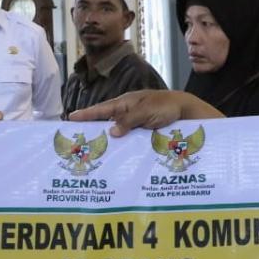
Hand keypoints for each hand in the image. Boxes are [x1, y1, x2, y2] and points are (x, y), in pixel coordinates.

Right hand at [68, 90, 221, 136]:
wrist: (186, 111)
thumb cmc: (166, 106)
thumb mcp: (146, 111)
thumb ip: (129, 121)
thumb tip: (111, 132)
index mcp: (126, 103)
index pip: (102, 109)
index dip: (87, 114)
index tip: (71, 118)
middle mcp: (127, 113)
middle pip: (106, 122)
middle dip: (93, 129)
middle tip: (78, 139)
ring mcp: (134, 123)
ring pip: (117, 132)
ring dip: (107, 140)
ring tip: (93, 151)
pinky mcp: (142, 132)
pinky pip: (128, 139)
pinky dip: (121, 145)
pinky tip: (116, 155)